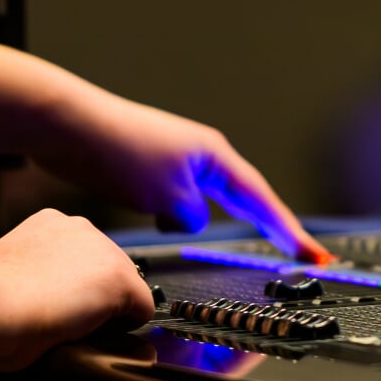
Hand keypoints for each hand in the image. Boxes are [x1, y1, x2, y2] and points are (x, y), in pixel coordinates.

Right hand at [0, 208, 154, 370]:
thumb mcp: (8, 268)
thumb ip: (33, 269)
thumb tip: (43, 290)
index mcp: (49, 223)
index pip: (79, 256)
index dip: (70, 283)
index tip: (53, 299)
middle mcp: (80, 227)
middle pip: (105, 268)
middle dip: (91, 293)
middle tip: (62, 314)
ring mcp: (104, 251)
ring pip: (124, 287)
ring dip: (105, 308)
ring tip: (70, 322)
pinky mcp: (121, 280)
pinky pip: (142, 310)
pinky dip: (124, 326)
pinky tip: (93, 330)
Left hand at [34, 90, 328, 262]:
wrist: (67, 125)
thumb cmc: (118, 151)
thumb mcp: (167, 196)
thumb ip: (191, 216)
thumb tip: (189, 220)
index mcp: (215, 157)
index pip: (262, 201)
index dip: (289, 232)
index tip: (312, 254)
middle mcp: (200, 153)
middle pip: (242, 197)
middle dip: (264, 224)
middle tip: (293, 252)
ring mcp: (175, 158)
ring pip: (201, 200)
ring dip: (197, 217)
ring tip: (181, 223)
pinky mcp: (149, 165)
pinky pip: (174, 197)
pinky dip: (170, 212)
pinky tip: (150, 216)